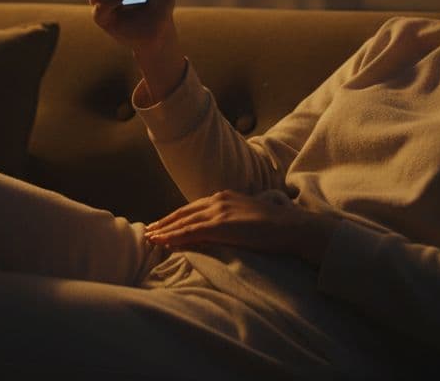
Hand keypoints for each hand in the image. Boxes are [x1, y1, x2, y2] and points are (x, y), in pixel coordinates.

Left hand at [143, 189, 339, 265]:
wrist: (292, 226)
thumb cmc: (275, 227)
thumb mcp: (248, 219)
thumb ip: (231, 221)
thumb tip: (219, 232)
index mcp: (225, 197)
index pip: (193, 208)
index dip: (175, 217)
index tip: (161, 225)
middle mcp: (219, 200)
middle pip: (184, 212)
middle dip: (164, 222)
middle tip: (148, 231)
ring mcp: (219, 211)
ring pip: (183, 222)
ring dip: (164, 230)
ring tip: (149, 238)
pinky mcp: (221, 225)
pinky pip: (191, 231)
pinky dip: (174, 236)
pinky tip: (163, 242)